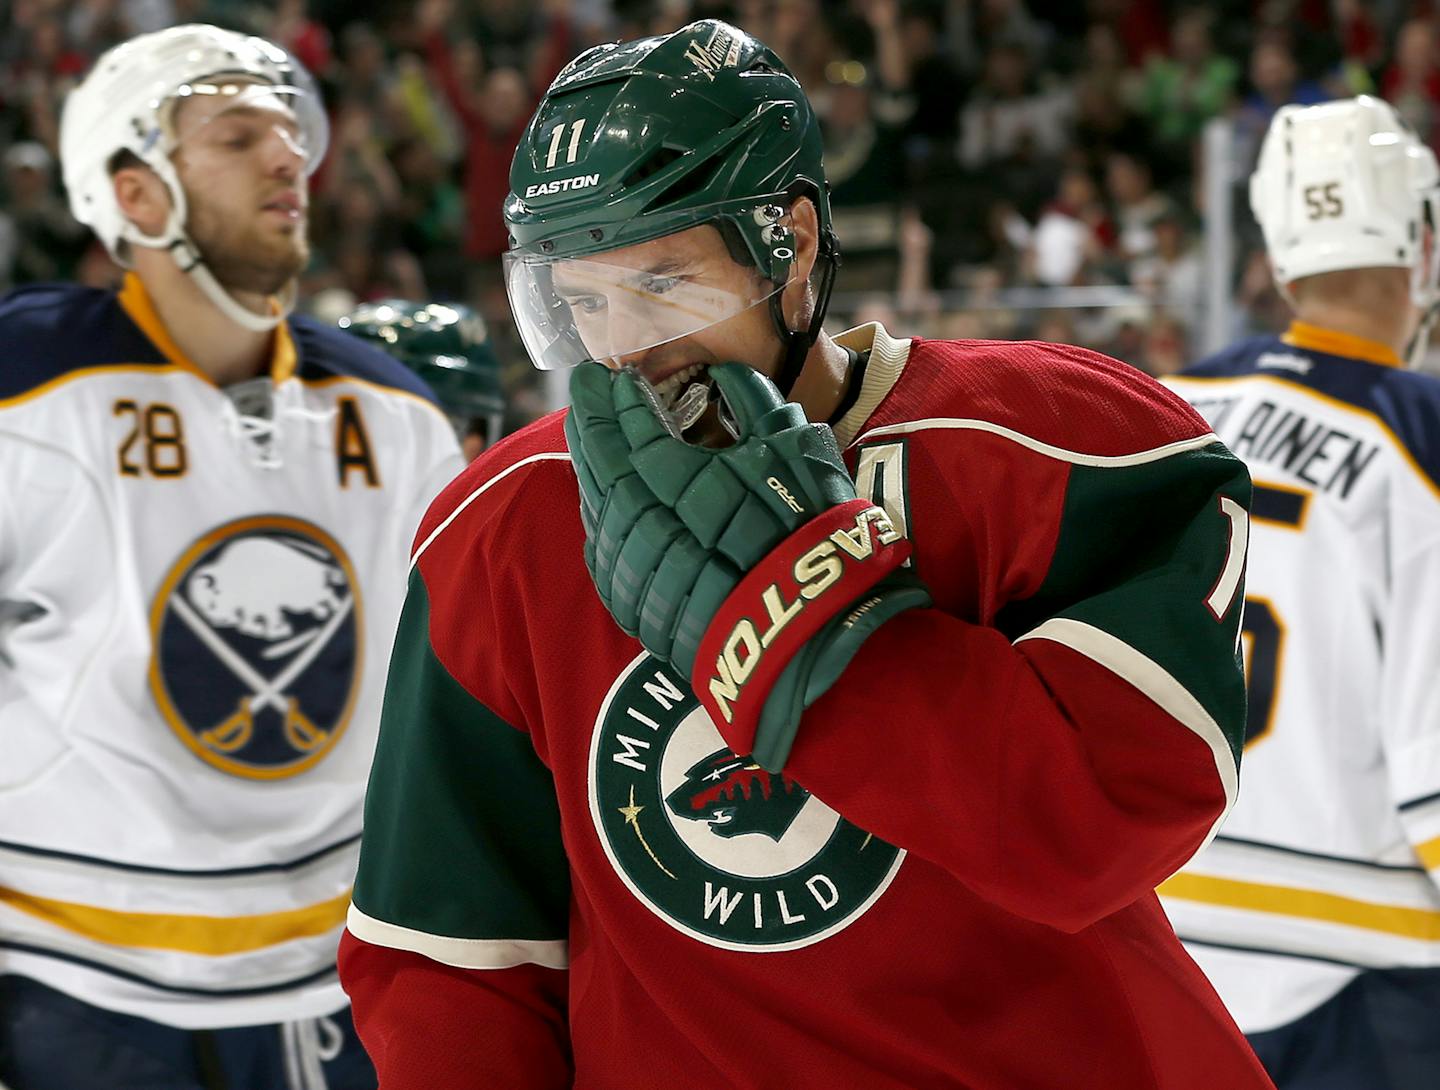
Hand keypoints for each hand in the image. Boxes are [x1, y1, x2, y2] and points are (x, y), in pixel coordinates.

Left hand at [566, 362, 929, 769]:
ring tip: (588, 438)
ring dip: (591, 469)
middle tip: (583, 388)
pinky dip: (599, 522)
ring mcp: (639, 570)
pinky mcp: (642, 610)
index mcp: (681, 479)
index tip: (616, 375)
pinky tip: (600, 504)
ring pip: (600, 510)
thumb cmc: (812, 533)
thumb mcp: (796, 451)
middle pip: (605, 464)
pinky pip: (605, 557)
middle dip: (592, 422)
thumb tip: (724, 371)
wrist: (812, 634)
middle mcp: (647, 521)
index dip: (623, 399)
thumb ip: (755, 402)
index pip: (636, 428)